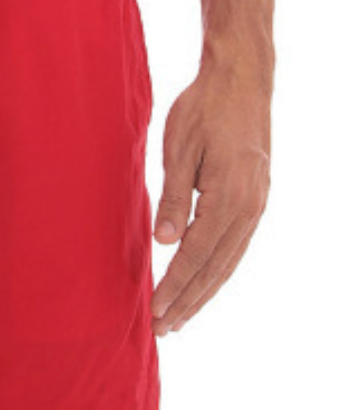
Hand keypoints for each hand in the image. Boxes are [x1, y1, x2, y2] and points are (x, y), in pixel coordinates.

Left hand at [150, 57, 271, 335]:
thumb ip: (173, 197)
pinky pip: (235, 246)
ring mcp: (256, 205)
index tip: (153, 311)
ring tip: (180, 316)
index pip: (195, 255)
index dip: (173, 285)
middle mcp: (249, 208)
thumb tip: (165, 243)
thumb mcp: (179, 149)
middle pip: (215, 268)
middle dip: (188, 301)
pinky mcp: (255, 198)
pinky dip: (217, 270)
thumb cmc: (203, 108)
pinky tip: (202, 283)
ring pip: (228, 261)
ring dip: (203, 292)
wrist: (241, 79)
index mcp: (229, 197)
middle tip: (163, 330)